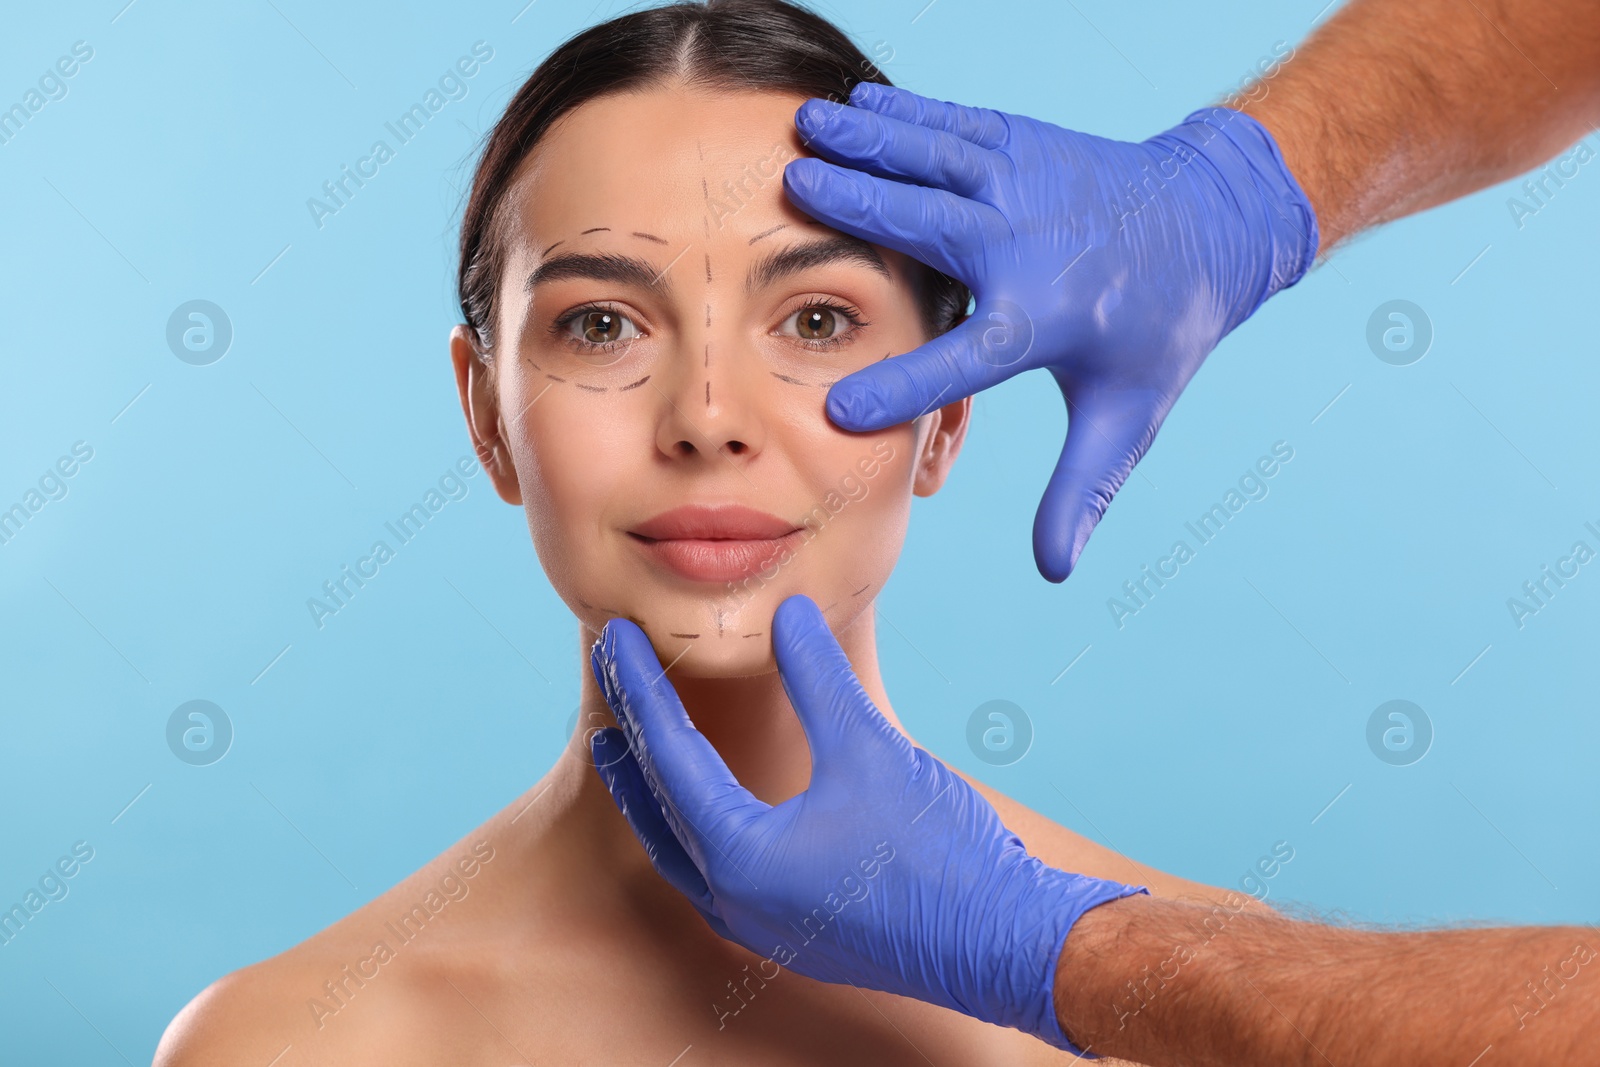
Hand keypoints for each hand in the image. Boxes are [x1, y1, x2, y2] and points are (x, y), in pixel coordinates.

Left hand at [588, 594, 1144, 1053]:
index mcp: (742, 857)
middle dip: (631, 743)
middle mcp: (736, 902)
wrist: (1005, 942)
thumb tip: (789, 613)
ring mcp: (762, 927)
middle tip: (612, 684)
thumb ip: (819, 678)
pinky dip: (693, 831)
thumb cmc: (940, 852)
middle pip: (659, 809)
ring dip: (653, 794)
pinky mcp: (792, 935)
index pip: (671, 757)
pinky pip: (714, 877)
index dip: (644, 689)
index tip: (620, 638)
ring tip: (630, 748)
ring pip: (679, 853)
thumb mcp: (871, 748)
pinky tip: (706, 810)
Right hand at [784, 84, 1317, 580]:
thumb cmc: (1160, 330)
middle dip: (859, 211)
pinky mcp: (1023, 146)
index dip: (904, 388)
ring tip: (802, 130)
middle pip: (931, 227)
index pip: (965, 362)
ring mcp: (1025, 184)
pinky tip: (854, 104)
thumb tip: (1056, 570)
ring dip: (868, 145)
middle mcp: (1029, 243)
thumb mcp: (1128, 417)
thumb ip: (1085, 490)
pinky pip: (954, 126)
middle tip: (788, 198)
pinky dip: (904, 114)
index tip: (840, 414)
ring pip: (934, 160)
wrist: (1213, 222)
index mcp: (1045, 319)